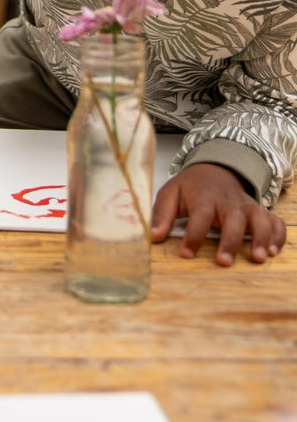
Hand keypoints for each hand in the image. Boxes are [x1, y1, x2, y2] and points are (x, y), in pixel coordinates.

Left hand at [151, 162, 286, 265]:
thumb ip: (162, 214)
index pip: (199, 215)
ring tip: (258, 258)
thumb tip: (154, 237)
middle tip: (223, 262)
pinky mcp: (260, 211)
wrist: (214, 169)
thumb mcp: (170, 193)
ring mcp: (247, 206)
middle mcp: (228, 201)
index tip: (186, 253)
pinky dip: (278, 235)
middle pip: (233, 219)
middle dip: (229, 241)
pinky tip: (274, 252)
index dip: (193, 235)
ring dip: (261, 238)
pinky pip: (275, 221)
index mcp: (203, 196)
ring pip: (259, 219)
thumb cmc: (190, 187)